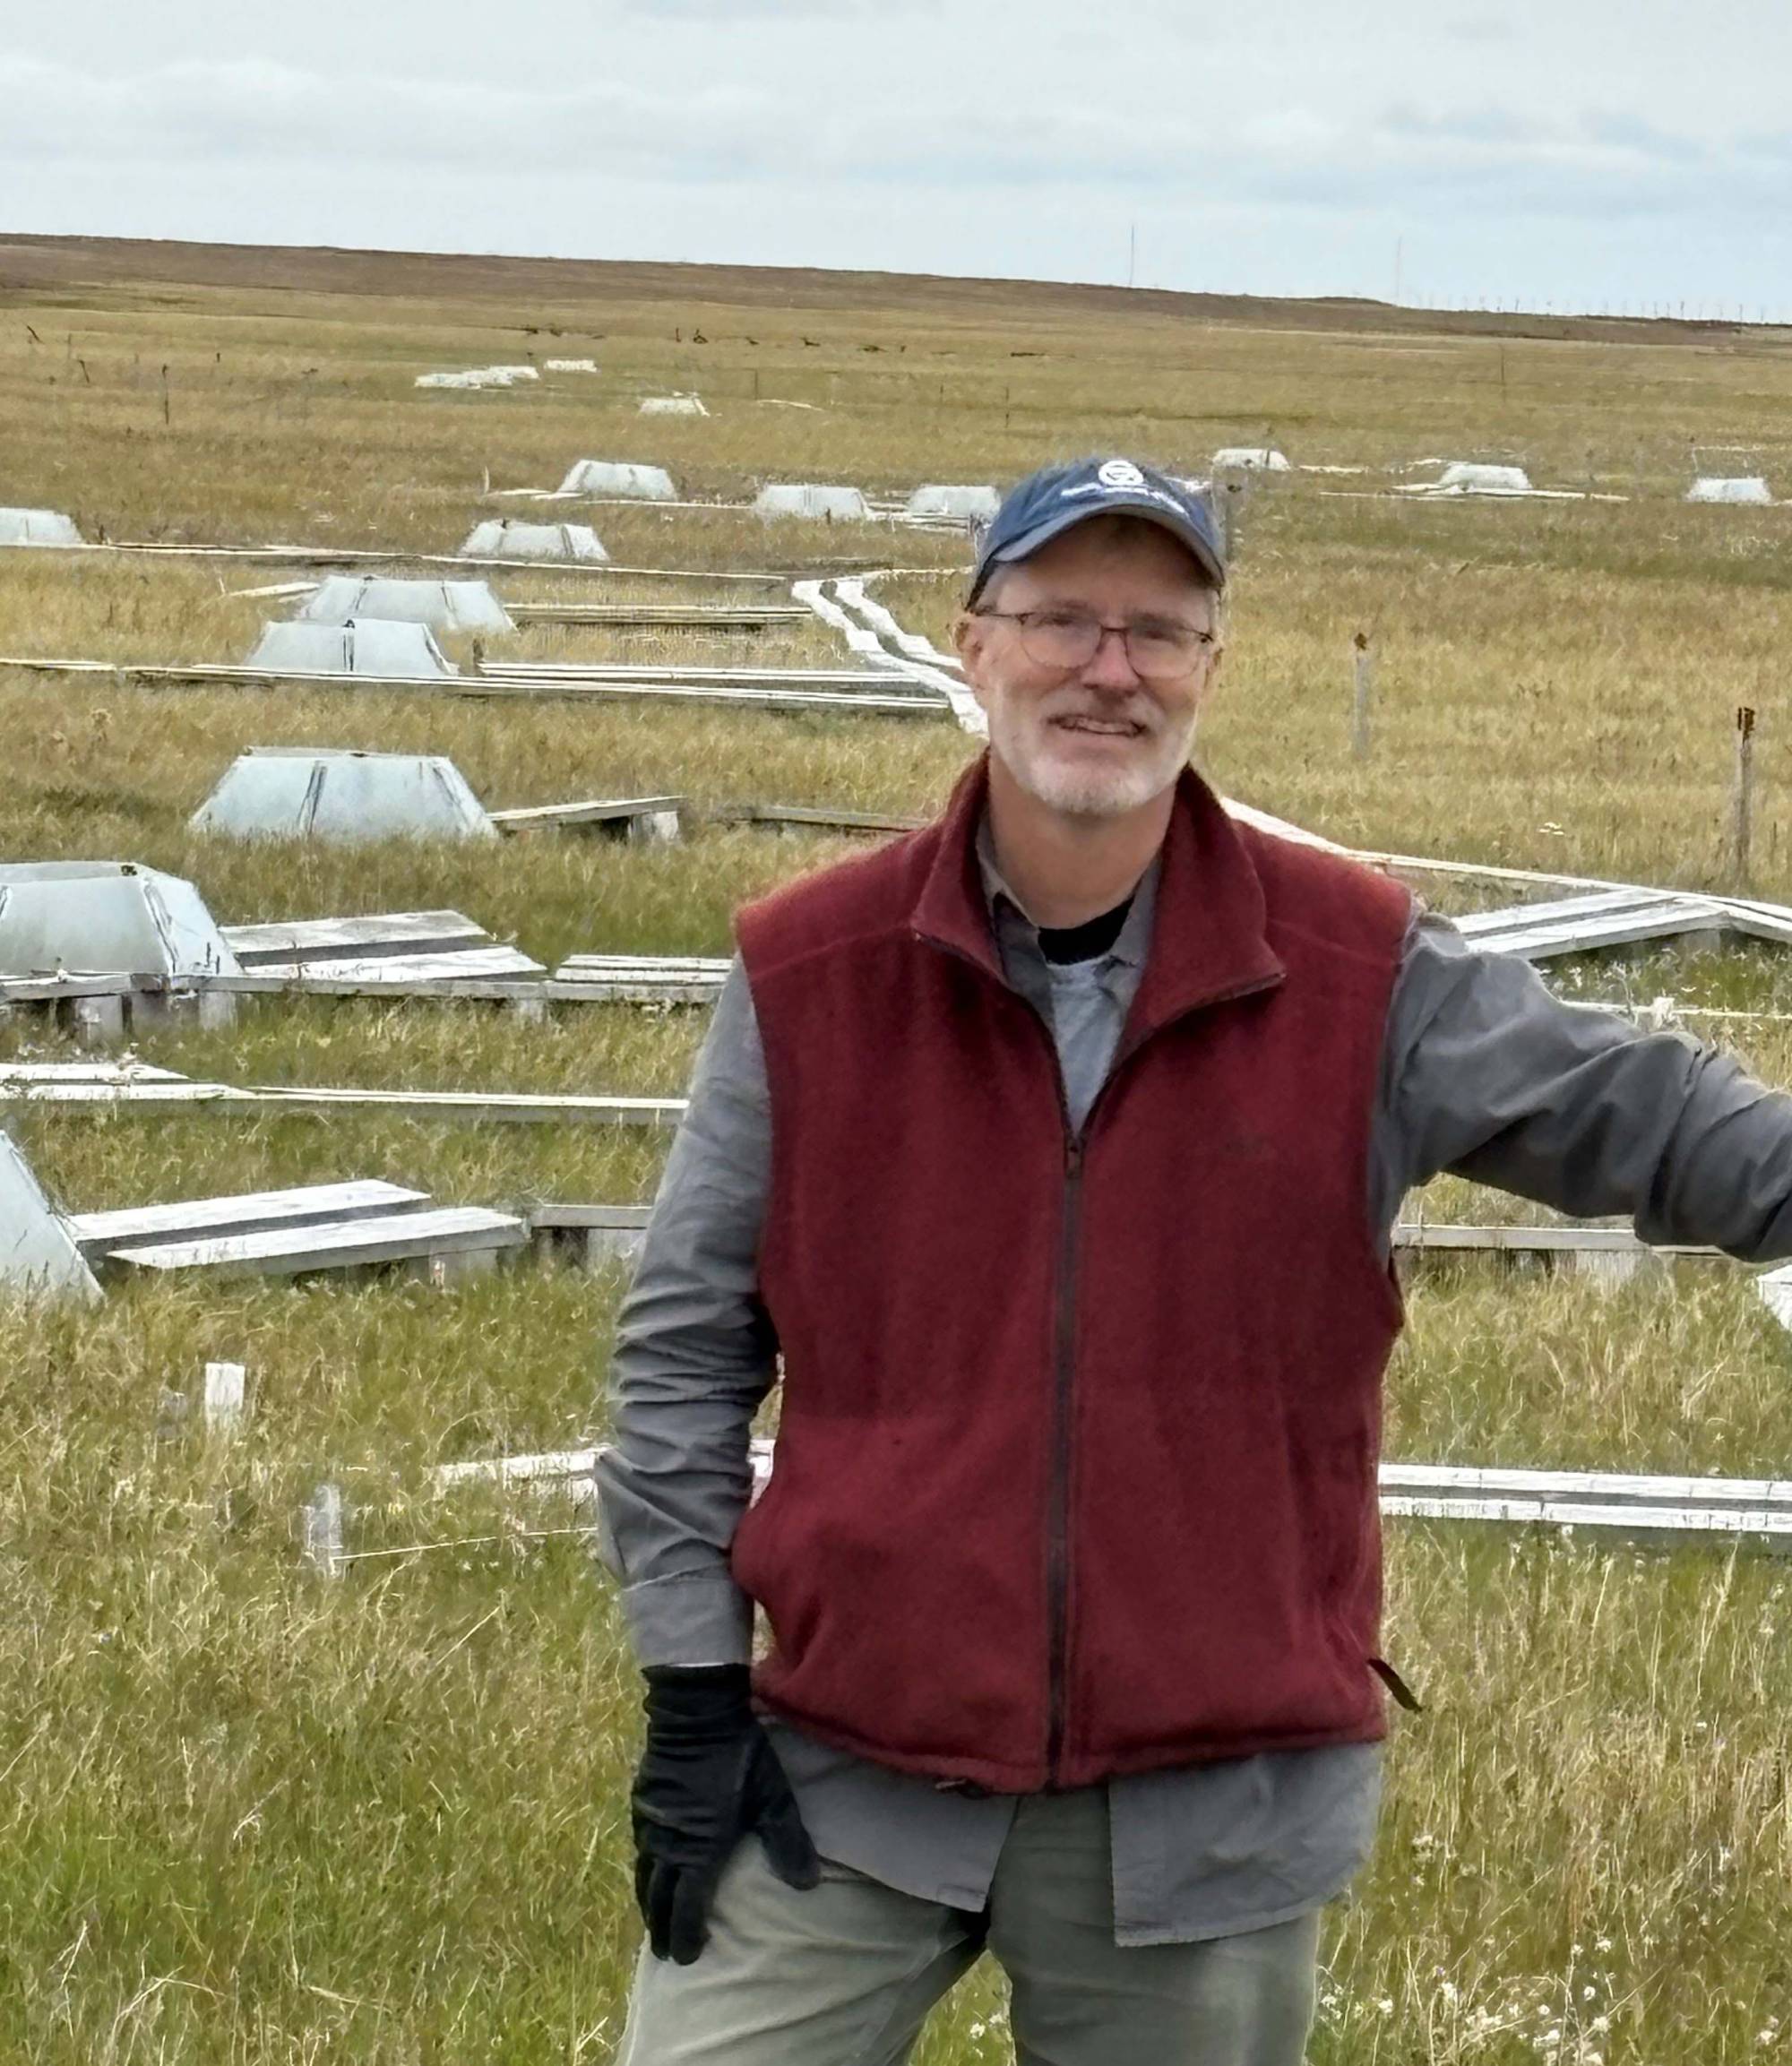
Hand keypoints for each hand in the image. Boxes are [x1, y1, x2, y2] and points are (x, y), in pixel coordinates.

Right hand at [630, 1664, 820, 1963]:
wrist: (696, 1713)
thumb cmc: (739, 1757)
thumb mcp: (772, 1798)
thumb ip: (787, 1841)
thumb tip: (807, 1884)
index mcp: (700, 1849)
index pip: (688, 1906)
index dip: (687, 1935)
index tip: (689, 1958)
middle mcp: (669, 1844)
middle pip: (659, 1898)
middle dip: (663, 1928)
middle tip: (666, 1953)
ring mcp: (651, 1824)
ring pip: (644, 1874)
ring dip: (649, 1903)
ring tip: (654, 1922)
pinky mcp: (642, 1803)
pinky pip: (639, 1848)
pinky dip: (643, 1870)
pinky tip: (648, 1871)